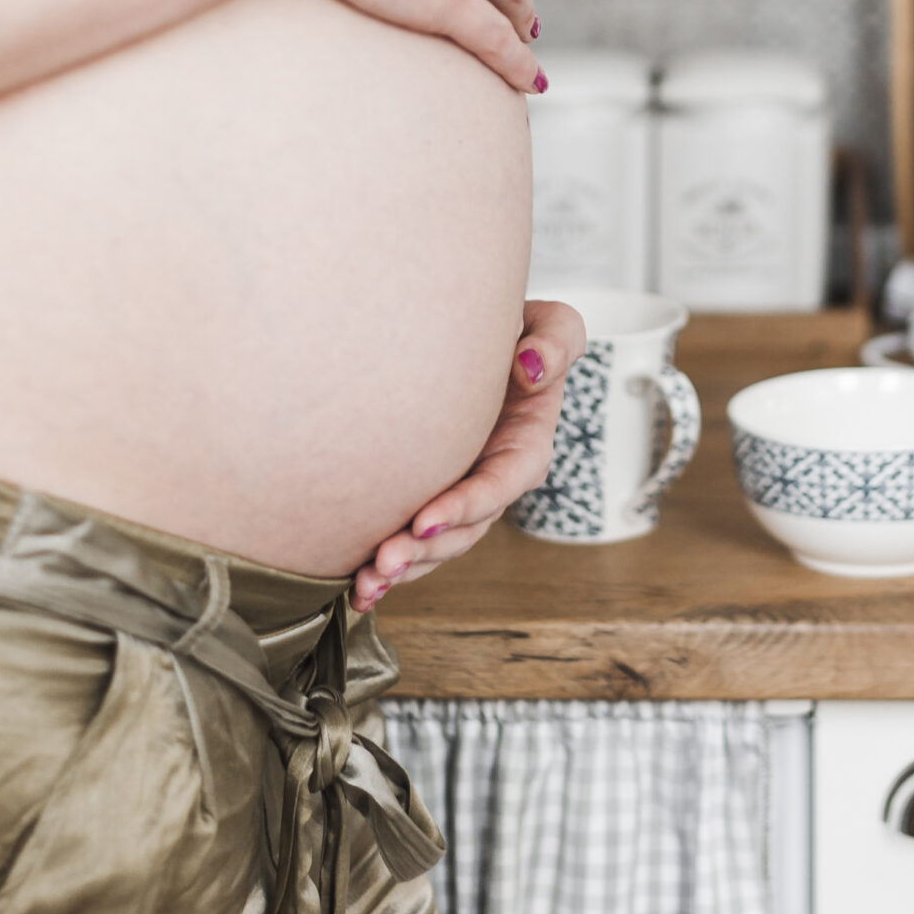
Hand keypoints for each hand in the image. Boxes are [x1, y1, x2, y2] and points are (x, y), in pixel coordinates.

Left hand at [351, 299, 586, 611]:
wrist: (482, 342)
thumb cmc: (519, 335)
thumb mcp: (553, 325)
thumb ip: (556, 341)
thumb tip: (530, 369)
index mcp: (525, 445)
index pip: (500, 483)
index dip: (465, 507)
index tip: (424, 522)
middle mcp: (493, 480)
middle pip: (464, 530)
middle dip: (425, 552)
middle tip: (384, 563)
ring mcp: (460, 494)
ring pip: (436, 547)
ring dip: (402, 571)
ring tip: (365, 586)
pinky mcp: (429, 498)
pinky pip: (412, 540)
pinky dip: (387, 569)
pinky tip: (357, 587)